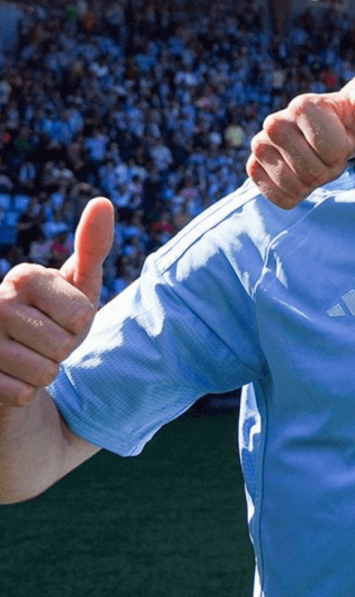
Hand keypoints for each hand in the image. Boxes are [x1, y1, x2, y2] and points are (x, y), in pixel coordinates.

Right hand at [0, 199, 113, 406]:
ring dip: (43, 375)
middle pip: (62, 345)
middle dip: (62, 353)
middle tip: (42, 343)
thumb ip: (93, 247)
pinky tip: (9, 381)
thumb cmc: (55, 321)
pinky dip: (24, 395)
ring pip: (42, 372)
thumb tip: (103, 202)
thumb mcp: (80, 287)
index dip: (81, 326)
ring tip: (26, 360)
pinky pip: (21, 395)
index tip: (62, 319)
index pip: (81, 315)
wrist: (17, 366)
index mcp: (23, 276)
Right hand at [247, 57, 354, 208]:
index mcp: (303, 106)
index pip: (331, 152)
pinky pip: (274, 195)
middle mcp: (274, 122)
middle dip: (328, 170)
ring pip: (291, 184)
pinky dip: (293, 195)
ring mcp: (260, 144)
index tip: (344, 142)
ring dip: (312, 184)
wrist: (335, 134)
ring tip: (318, 165)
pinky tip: (302, 179)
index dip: (344, 154)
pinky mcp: (254, 166)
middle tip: (332, 156)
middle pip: (309, 171)